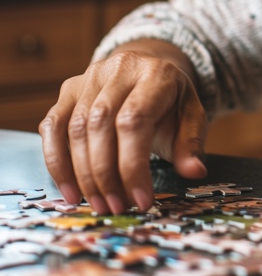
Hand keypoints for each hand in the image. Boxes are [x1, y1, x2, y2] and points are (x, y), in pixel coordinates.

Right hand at [40, 42, 207, 215]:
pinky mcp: (69, 89)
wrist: (149, 73)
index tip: (141, 200)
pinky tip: (71, 191)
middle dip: (106, 174)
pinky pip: (52, 128)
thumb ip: (191, 143)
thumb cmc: (170, 101)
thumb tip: (195, 171)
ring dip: (83, 174)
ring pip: (75, 128)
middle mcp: (119, 69)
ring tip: (99, 204)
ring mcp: (90, 77)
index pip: (135, 119)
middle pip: (101, 125)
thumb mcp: (191, 117)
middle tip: (117, 207)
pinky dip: (57, 162)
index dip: (133, 164)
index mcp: (156, 73)